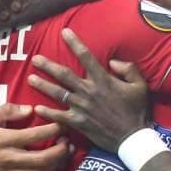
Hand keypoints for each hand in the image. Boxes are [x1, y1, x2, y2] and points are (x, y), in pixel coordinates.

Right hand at [0, 105, 67, 170]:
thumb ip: (6, 111)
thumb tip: (29, 110)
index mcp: (3, 140)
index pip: (35, 135)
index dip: (54, 129)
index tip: (62, 124)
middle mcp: (10, 159)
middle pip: (45, 158)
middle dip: (62, 150)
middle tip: (68, 140)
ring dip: (59, 162)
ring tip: (66, 151)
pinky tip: (55, 163)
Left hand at [28, 29, 151, 151]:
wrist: (133, 138)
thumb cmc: (137, 111)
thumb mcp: (140, 86)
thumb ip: (128, 69)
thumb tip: (111, 61)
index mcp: (103, 80)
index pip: (86, 56)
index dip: (74, 42)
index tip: (64, 32)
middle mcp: (89, 91)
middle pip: (64, 75)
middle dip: (48, 66)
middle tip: (35, 59)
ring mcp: (81, 107)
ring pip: (58, 93)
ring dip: (43, 85)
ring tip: (30, 78)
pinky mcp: (78, 123)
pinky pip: (59, 116)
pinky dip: (47, 113)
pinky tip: (37, 108)